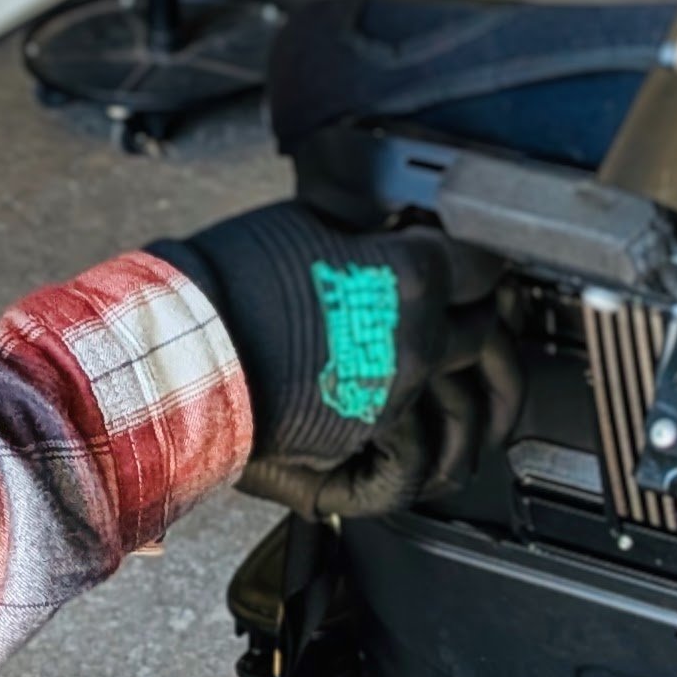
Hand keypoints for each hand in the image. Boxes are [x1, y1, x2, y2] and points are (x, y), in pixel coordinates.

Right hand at [152, 201, 520, 520]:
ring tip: (487, 396)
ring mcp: (395, 399)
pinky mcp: (364, 441)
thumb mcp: (312, 223)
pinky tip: (435, 443)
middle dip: (491, 321)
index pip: (483, 264)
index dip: (486, 259)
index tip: (483, 260)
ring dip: (483, 400)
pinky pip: (420, 453)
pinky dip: (430, 448)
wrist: (186, 346)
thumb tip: (390, 228)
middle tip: (488, 314)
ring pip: (470, 407)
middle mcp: (417, 341)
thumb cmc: (234, 278)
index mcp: (412, 277)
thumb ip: (370, 231)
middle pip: (490, 335)